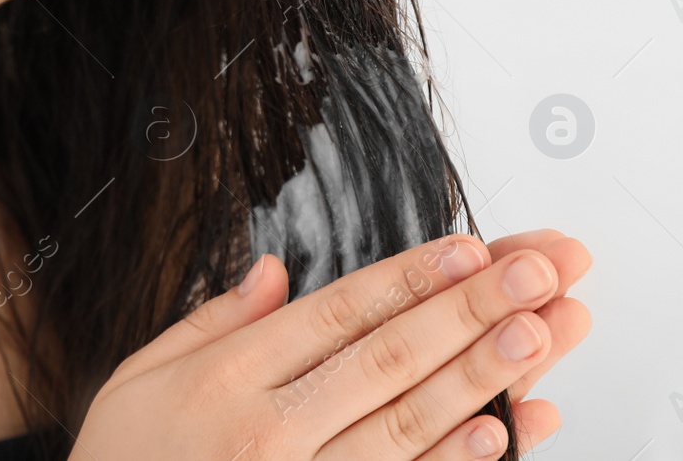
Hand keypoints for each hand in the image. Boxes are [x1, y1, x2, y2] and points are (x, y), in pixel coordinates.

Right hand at [72, 230, 591, 459]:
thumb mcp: (140, 378)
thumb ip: (212, 321)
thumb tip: (274, 270)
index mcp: (228, 378)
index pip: (338, 313)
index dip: (409, 278)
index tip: (470, 247)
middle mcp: (270, 430)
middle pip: (388, 358)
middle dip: (470, 311)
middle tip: (539, 274)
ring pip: (407, 423)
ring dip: (482, 377)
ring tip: (542, 336)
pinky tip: (502, 434)